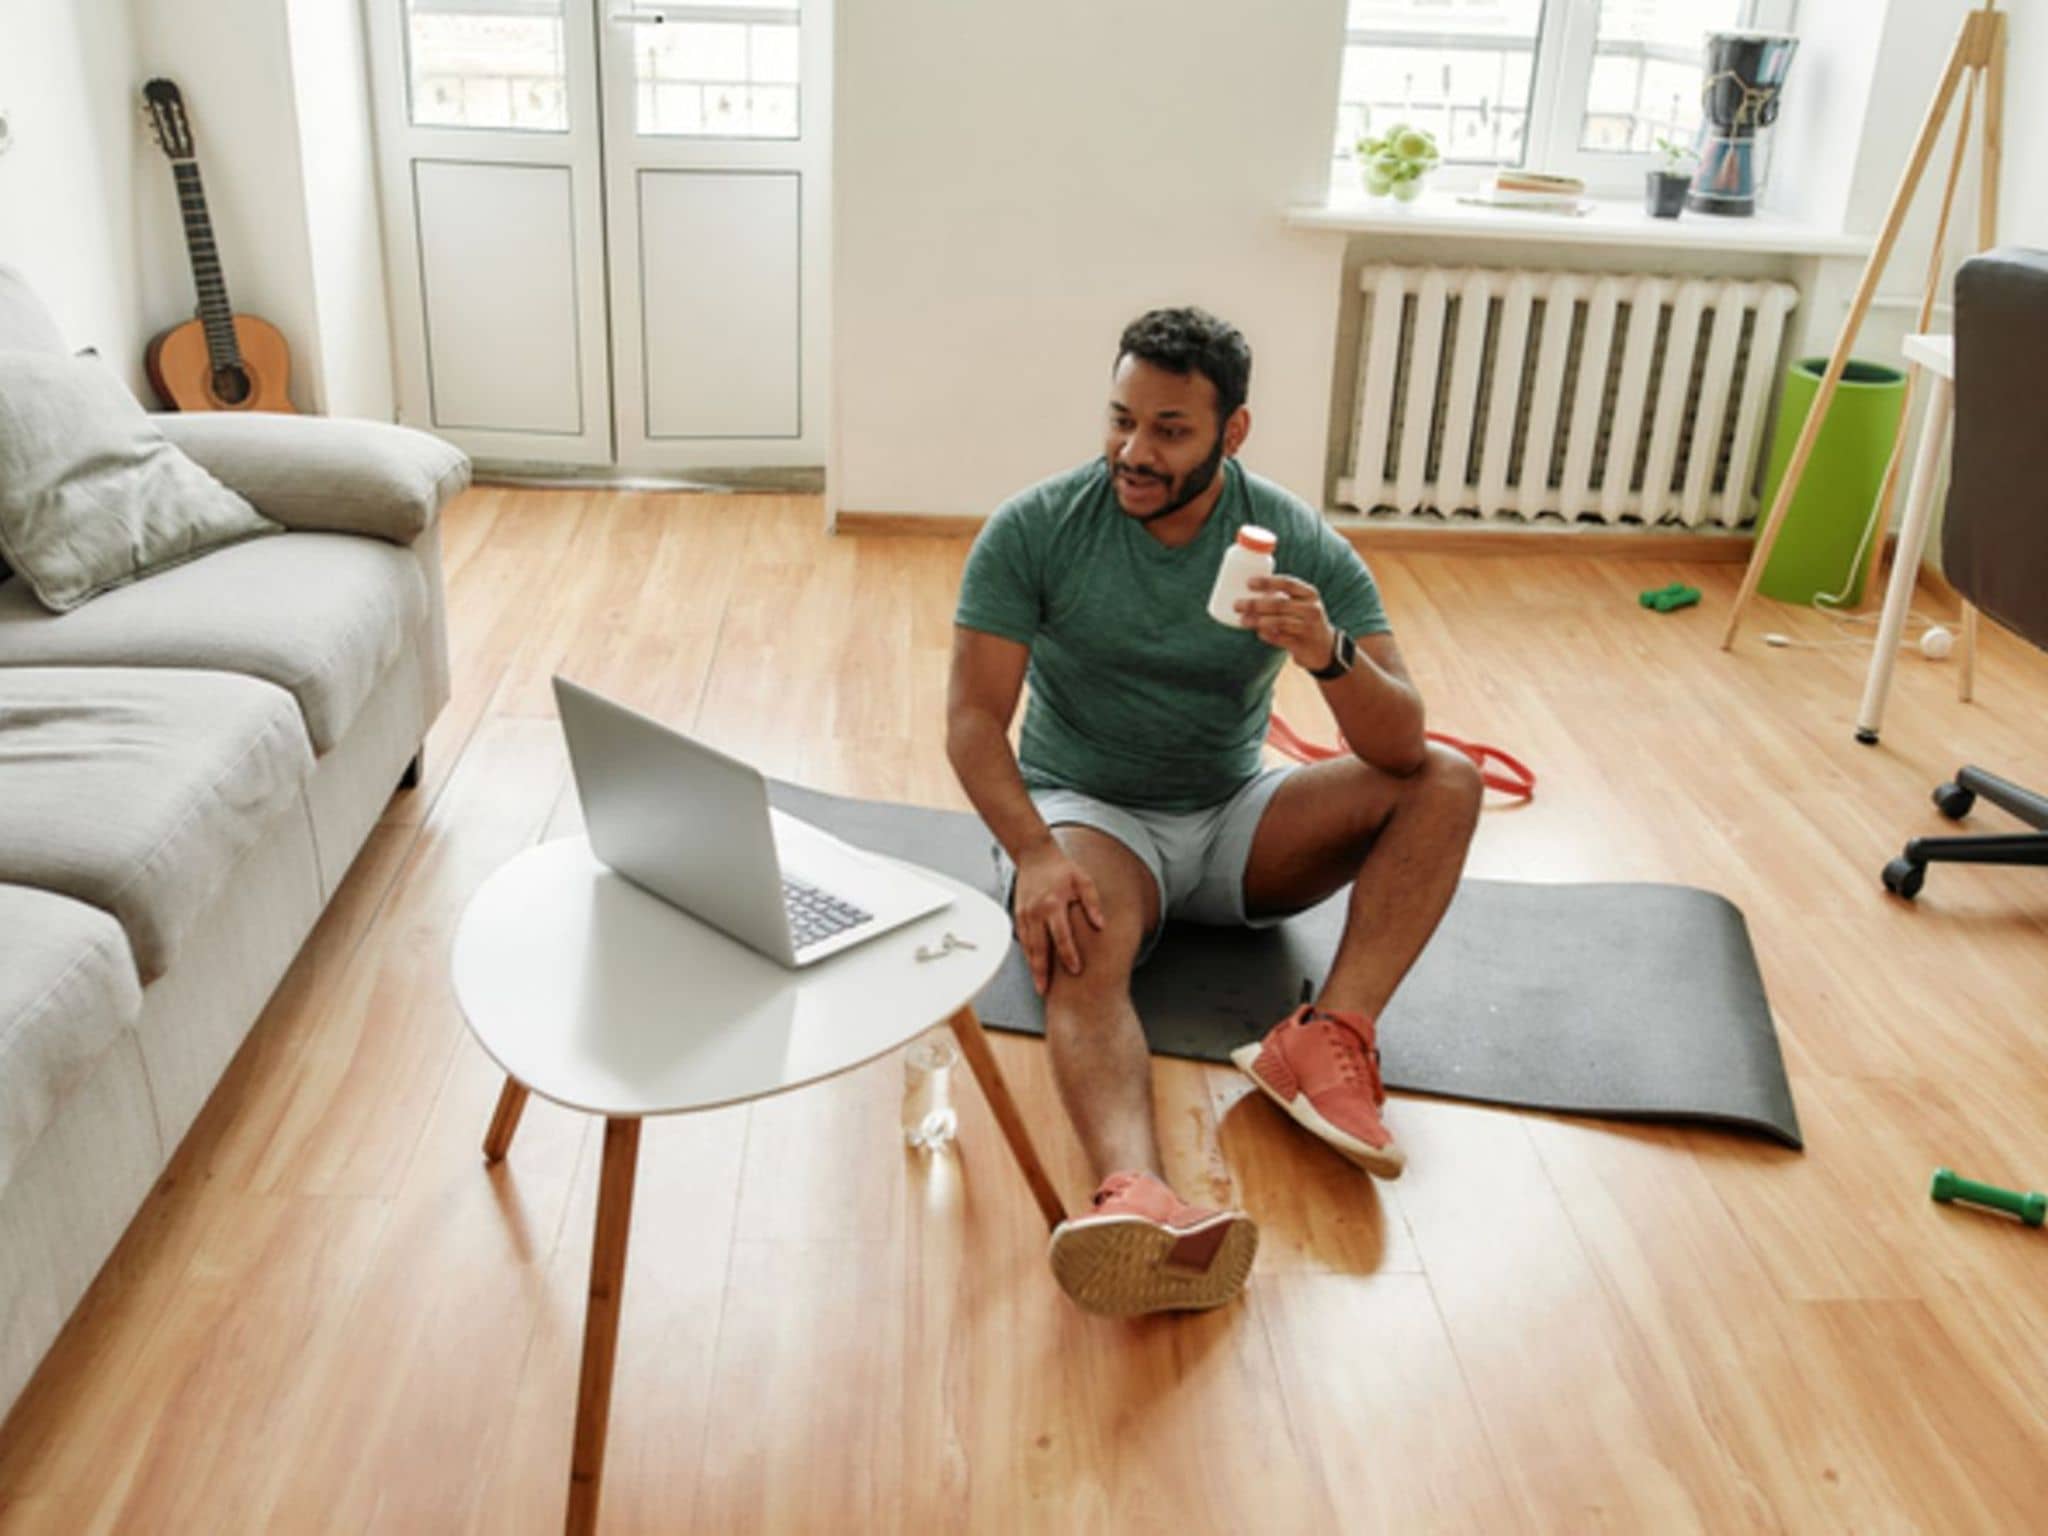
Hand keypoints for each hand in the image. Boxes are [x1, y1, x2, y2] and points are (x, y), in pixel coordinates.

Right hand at [1012, 842, 1104, 995]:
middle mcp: (1036, 912)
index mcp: (1053, 904)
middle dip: (1042, 971)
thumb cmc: (1061, 868)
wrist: (1035, 854)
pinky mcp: (1018, 914)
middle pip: (1039, 948)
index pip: (1062, 937)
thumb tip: (1100, 925)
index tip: (1075, 970)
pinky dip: (1027, 954)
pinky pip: (1022, 939)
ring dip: (1033, 967)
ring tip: (1039, 985)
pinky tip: (1033, 966)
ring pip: (1028, 946)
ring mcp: (1024, 914)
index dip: (1069, 955)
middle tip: (1045, 991)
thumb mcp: (1083, 880)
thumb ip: (1092, 903)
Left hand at [1237, 575, 1337, 670]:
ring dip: (1258, 621)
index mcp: (1310, 594)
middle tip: (1237, 604)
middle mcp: (1311, 609)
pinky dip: (1267, 635)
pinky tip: (1258, 633)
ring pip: (1279, 622)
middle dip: (1255, 604)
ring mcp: (1308, 628)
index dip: (1267, 582)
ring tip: (1242, 620)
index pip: (1288, 583)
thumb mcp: (1301, 603)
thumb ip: (1281, 596)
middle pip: (1279, 604)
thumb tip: (1246, 589)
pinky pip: (1280, 639)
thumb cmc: (1304, 619)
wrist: (1324, 648)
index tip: (1248, 583)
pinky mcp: (1303, 645)